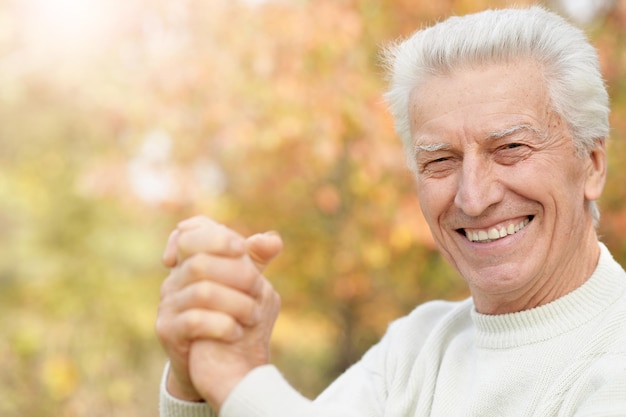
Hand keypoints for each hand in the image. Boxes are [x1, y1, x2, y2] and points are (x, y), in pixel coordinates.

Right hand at [155, 216, 282, 408]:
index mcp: (190, 262)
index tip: (240, 249)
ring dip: (236, 303)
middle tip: (259, 289)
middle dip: (237, 274)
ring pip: (202, 292)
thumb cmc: (232, 316)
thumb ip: (255, 260)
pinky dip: (222, 324)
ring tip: (254, 316)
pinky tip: (237, 332)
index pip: (190, 232)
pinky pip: (194, 321)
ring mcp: (167, 305)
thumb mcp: (246, 285)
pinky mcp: (168, 331)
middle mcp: (174, 280)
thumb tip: (274, 239)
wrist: (216, 366)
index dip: (216, 236)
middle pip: (200, 262)